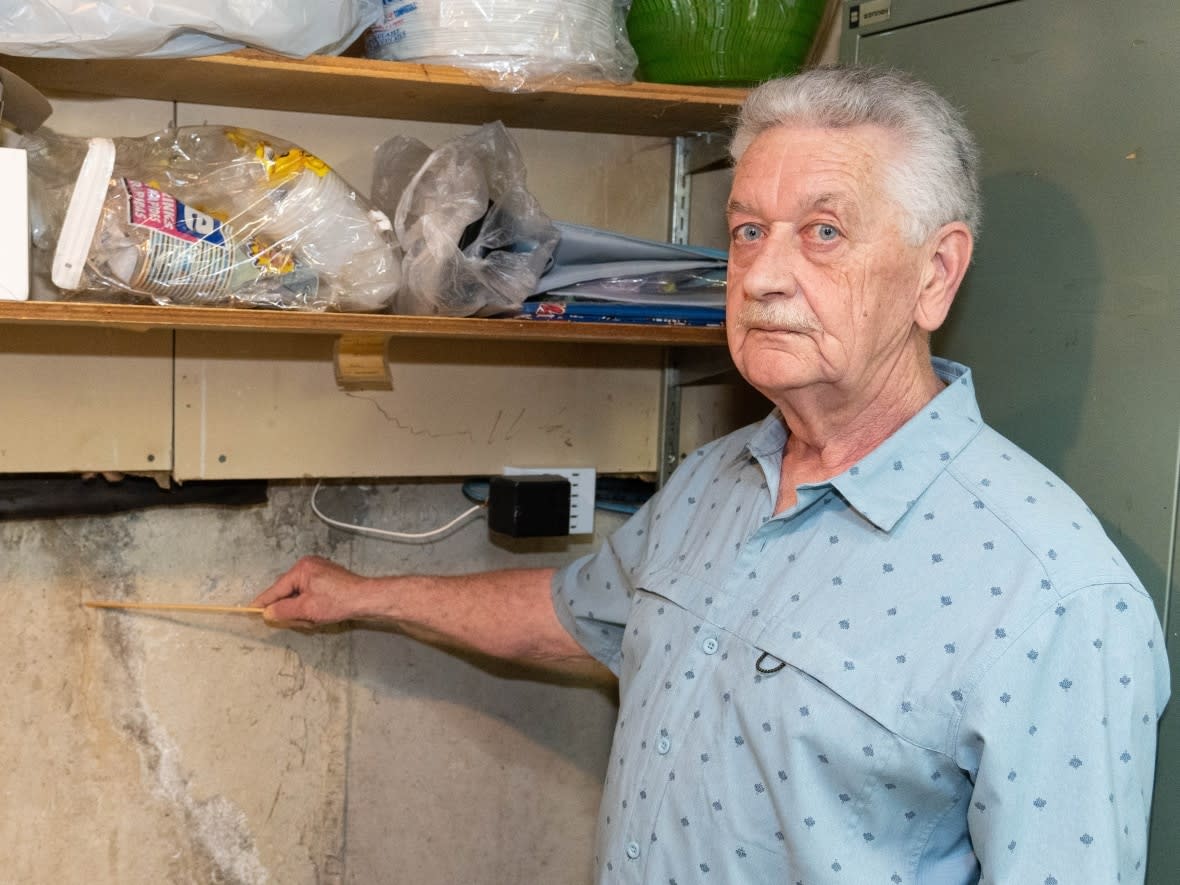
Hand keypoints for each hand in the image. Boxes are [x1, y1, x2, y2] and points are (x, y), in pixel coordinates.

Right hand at [251, 555, 373, 627]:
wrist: (366, 599)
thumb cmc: (338, 602)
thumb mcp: (306, 610)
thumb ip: (283, 611)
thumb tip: (267, 612)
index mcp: (301, 569)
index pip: (276, 589)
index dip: (264, 602)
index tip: (251, 610)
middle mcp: (309, 565)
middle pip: (288, 591)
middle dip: (290, 608)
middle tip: (299, 621)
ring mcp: (319, 571)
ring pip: (299, 594)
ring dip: (302, 609)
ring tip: (314, 618)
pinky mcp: (327, 578)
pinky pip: (310, 593)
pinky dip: (310, 605)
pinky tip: (320, 614)